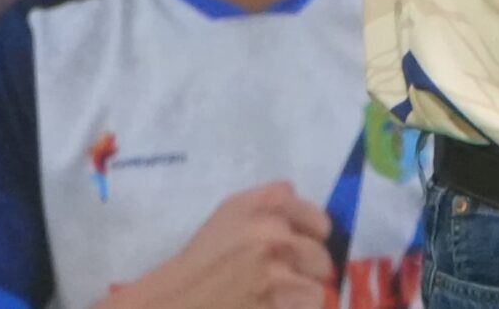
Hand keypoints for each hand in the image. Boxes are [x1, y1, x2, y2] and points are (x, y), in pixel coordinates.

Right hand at [135, 183, 335, 308]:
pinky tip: (272, 306)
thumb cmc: (203, 259)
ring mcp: (275, 267)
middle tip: (285, 279)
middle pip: (321, 254)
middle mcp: (272, 229)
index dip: (314, 237)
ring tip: (277, 297)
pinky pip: (309, 303)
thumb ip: (268, 203)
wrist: (177, 299)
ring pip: (318, 284)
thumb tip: (299, 201)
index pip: (318, 220)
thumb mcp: (230, 214)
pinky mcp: (275, 298)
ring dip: (302, 295)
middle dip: (308, 271)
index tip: (301, 249)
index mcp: (264, 204)